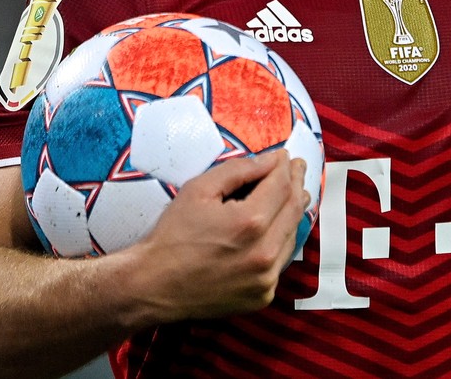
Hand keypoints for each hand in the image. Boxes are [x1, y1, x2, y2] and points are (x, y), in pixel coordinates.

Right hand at [126, 150, 309, 322]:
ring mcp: (266, 278)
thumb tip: (271, 160)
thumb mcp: (198, 190)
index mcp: (249, 223)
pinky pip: (281, 260)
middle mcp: (264, 253)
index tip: (284, 156)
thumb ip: (238, 170)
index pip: (281, 185)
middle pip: (294, 208)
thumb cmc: (172, 237)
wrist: (153, 286)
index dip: (285, 167)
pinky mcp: (262, 295)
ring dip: (294, 211)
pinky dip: (282, 240)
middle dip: (296, 183)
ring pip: (292, 235)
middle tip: (296, 168)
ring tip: (295, 193)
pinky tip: (277, 227)